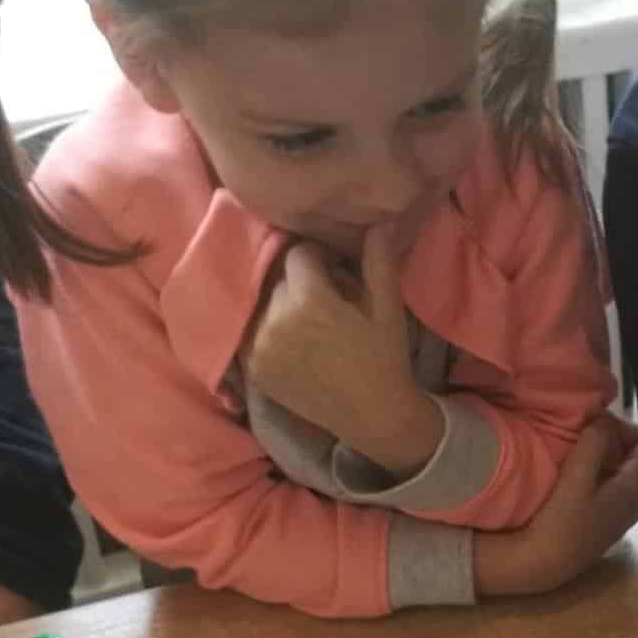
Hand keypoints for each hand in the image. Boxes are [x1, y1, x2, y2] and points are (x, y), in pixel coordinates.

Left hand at [242, 230, 441, 476]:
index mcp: (311, 301)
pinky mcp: (253, 368)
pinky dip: (266, 326)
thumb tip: (380, 220)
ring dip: (279, 301)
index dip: (320, 257)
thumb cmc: (385, 359)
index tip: (337, 269)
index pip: (299, 254)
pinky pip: (250, 330)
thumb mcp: (387, 309)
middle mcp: (277, 321)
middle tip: (325, 296)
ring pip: (261, 301)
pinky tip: (292, 337)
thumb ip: (378, 262)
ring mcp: (260, 347)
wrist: (373, 417)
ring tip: (307, 318)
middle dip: (299, 279)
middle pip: (277, 277)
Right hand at [474, 416, 637, 596]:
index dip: (627, 428)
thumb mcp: (577, 475)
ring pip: (627, 473)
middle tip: (592, 428)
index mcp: (636, 488)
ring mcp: (625, 514)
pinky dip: (605, 471)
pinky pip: (617, 486)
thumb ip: (595, 442)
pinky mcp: (609, 521)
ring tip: (585, 445)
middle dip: (620, 440)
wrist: (546, 564)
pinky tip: (584, 470)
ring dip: (610, 456)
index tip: (601, 419)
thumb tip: (605, 418)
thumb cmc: (563, 519)